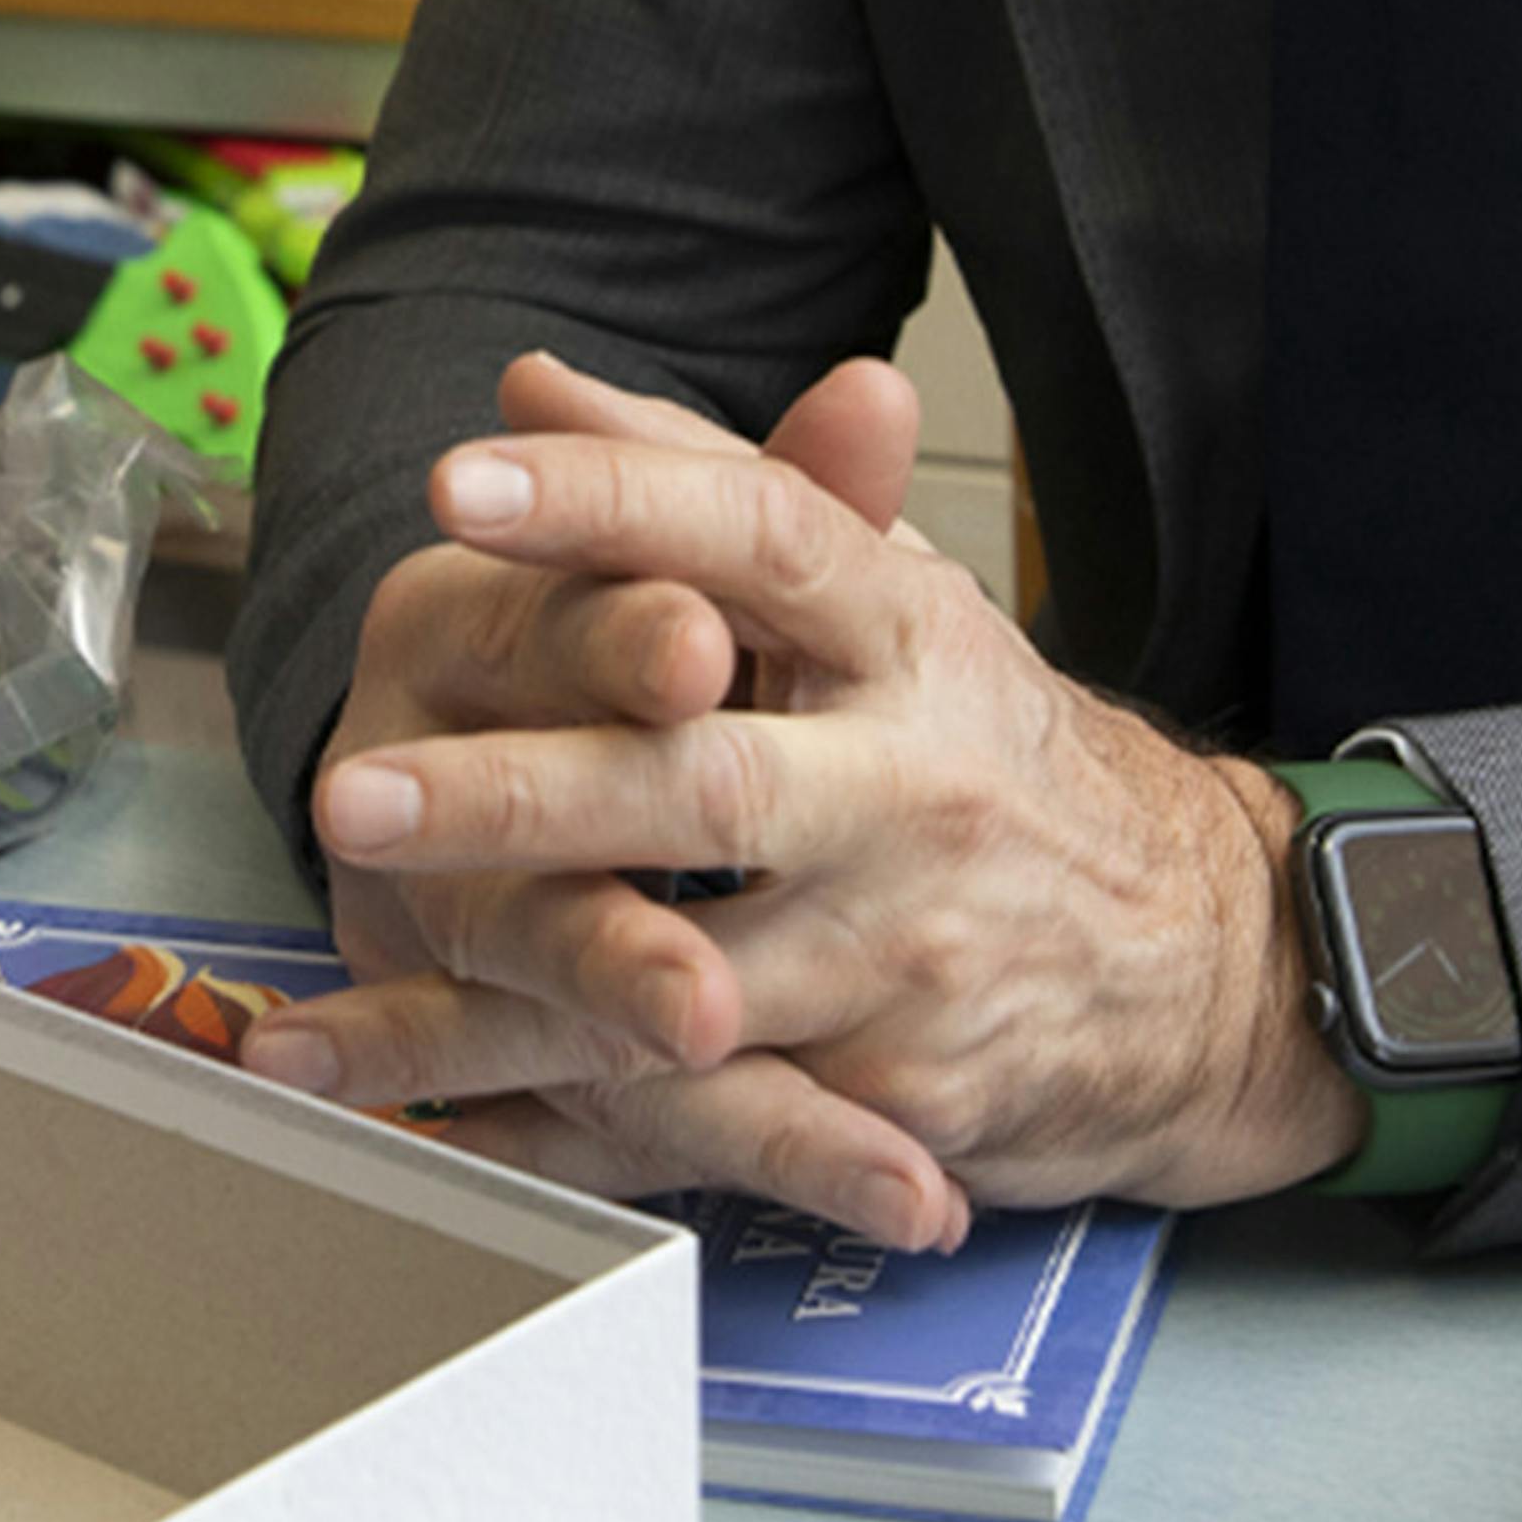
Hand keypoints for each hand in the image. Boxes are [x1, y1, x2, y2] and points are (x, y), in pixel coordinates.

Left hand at [235, 355, 1367, 1238]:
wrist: (1199, 962)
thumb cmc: (985, 759)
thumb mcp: (890, 604)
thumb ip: (711, 484)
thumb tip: (534, 382)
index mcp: (904, 636)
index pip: (754, 539)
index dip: (607, 505)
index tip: (457, 484)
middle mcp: (908, 789)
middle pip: (702, 782)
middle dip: (521, 795)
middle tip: (352, 795)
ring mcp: (902, 953)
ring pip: (675, 983)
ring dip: (492, 1013)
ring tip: (322, 1031)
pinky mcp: (890, 1094)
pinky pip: (695, 1123)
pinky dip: (554, 1138)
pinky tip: (418, 1140)